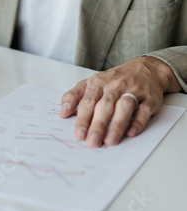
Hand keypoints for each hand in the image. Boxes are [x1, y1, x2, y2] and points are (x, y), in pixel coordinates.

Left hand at [59, 57, 181, 146]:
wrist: (145, 69)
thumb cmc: (113, 80)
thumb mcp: (90, 83)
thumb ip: (73, 96)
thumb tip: (62, 113)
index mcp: (97, 83)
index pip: (87, 102)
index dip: (82, 119)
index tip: (78, 134)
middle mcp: (114, 86)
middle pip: (104, 106)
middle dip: (97, 125)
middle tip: (92, 141)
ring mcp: (133, 91)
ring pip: (124, 107)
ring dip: (117, 125)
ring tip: (110, 141)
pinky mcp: (149, 98)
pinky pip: (144, 110)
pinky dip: (138, 122)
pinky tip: (130, 133)